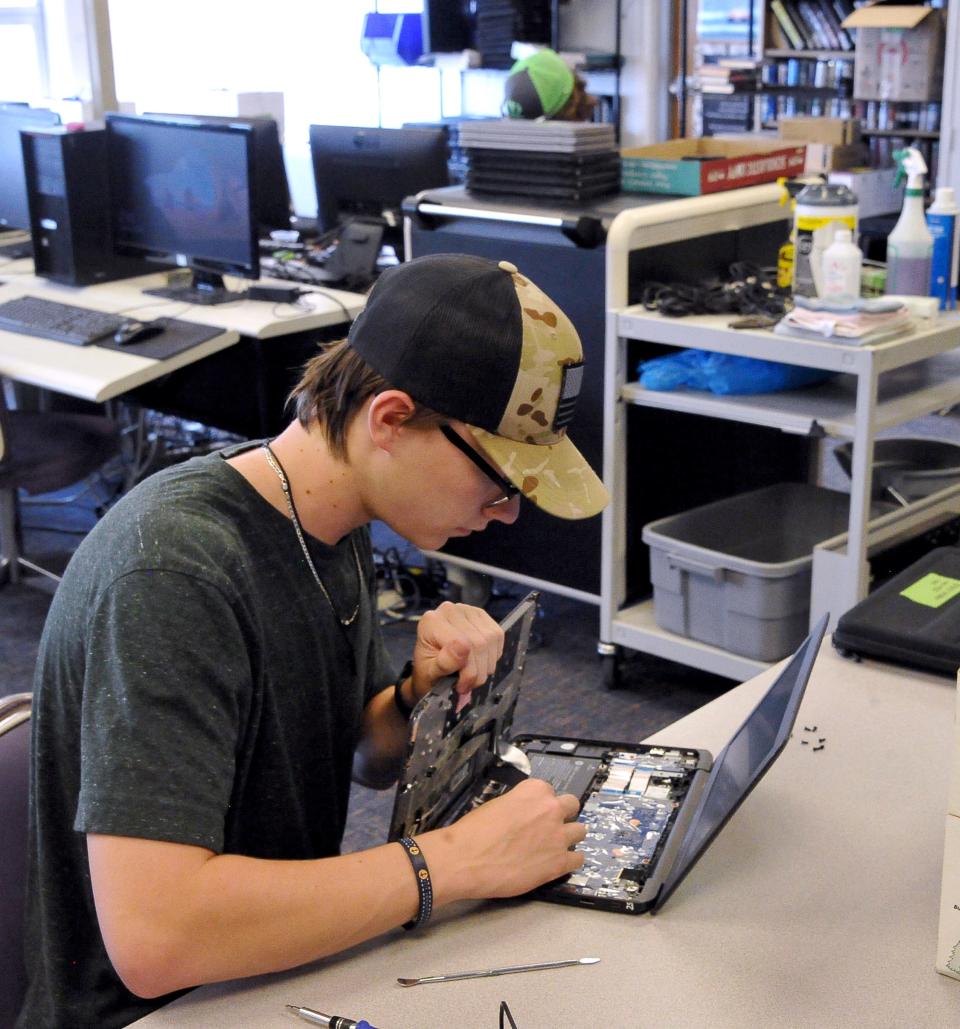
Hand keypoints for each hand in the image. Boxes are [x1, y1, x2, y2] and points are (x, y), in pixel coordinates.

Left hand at [409, 601, 503, 698]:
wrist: (428, 668)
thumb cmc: (427, 671)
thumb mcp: (430, 673)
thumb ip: (444, 663)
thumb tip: (463, 647)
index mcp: (432, 622)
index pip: (464, 643)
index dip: (469, 671)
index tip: (462, 686)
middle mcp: (450, 610)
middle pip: (480, 642)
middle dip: (478, 671)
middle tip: (468, 684)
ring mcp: (467, 610)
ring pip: (491, 639)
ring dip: (487, 665)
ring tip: (473, 676)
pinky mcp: (481, 615)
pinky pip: (497, 635)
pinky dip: (493, 655)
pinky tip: (480, 662)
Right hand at [438, 778, 585, 899]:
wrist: (465, 859)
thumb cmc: (474, 832)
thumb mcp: (497, 805)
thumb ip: (519, 806)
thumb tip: (524, 817)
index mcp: (534, 790)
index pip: (549, 791)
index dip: (542, 804)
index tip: (536, 813)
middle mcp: (551, 809)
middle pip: (572, 805)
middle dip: (562, 815)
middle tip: (549, 827)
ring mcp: (558, 836)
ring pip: (580, 831)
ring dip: (569, 837)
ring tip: (555, 846)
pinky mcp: (559, 862)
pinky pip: (578, 859)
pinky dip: (570, 861)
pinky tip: (558, 864)